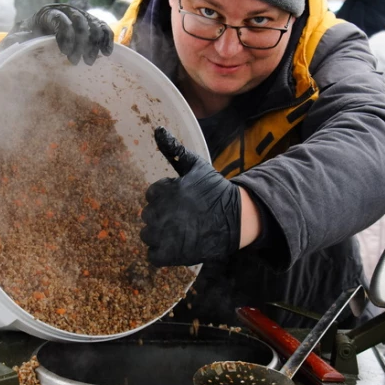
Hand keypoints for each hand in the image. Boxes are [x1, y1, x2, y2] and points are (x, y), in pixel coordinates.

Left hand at [0, 4, 113, 64]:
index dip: (66, 35)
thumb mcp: (14, 42)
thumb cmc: (24, 41)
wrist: (35, 37)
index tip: (65, 53)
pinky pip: (103, 28)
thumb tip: (16, 41)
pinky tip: (106, 53)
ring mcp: (79, 16)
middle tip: (76, 62)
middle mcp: (65, 11)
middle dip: (80, 43)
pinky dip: (106, 39)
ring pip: (93, 25)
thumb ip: (13, 42)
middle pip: (80, 22)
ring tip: (89, 62)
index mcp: (46, 14)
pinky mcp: (90, 24)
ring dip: (94, 44)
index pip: (60, 19)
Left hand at [140, 127, 240, 266]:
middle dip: (162, 215)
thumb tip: (157, 129)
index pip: (152, 195)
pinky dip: (162, 253)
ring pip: (148, 235)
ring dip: (160, 235)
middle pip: (147, 215)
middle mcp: (160, 212)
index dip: (166, 198)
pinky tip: (177, 246)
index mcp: (164, 191)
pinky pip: (153, 255)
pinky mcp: (170, 254)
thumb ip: (174, 150)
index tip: (182, 201)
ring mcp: (164, 235)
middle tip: (183, 217)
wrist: (236, 219)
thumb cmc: (216, 190)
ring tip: (180, 232)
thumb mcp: (196, 166)